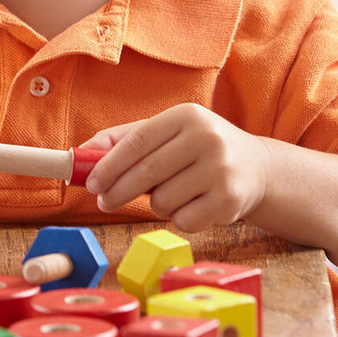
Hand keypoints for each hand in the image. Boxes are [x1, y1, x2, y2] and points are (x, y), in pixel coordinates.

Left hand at [78, 103, 269, 232]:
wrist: (258, 168)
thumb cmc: (197, 150)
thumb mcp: (165, 134)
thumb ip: (123, 140)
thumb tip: (80, 153)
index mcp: (186, 115)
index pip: (137, 142)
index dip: (109, 165)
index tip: (90, 183)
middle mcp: (207, 138)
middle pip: (147, 173)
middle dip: (118, 191)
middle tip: (104, 202)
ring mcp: (222, 169)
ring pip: (163, 200)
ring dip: (157, 205)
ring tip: (172, 194)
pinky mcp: (232, 200)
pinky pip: (184, 220)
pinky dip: (179, 219)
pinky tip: (194, 205)